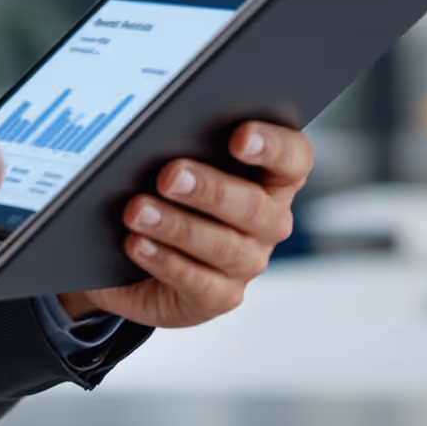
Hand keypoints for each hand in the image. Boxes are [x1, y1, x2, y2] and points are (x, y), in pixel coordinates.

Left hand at [54, 121, 312, 328]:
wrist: (131, 253)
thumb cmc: (164, 190)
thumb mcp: (178, 160)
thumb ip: (184, 141)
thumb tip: (157, 128)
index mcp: (272, 177)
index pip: (294, 158)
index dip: (273, 147)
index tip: (239, 137)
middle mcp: (269, 222)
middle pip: (254, 206)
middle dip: (210, 189)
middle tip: (169, 175)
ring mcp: (247, 263)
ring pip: (223, 246)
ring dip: (177, 227)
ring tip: (138, 210)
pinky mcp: (218, 297)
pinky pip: (198, 283)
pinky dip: (164, 261)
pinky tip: (137, 244)